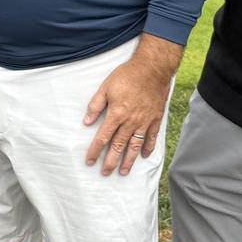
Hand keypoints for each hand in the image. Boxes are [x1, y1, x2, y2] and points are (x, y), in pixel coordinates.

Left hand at [82, 38, 181, 175]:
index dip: (95, 151)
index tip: (89, 161)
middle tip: (105, 173)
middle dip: (111, 161)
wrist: (152, 68)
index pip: (103, 138)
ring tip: (123, 172)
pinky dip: (148, 147)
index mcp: (116, 114)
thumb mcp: (106, 87)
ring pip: (135, 146)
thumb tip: (86, 122)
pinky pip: (152, 137)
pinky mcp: (156, 118)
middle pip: (118, 146)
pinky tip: (145, 156)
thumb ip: (95, 106)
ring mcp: (144, 121)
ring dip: (129, 160)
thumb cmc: (127, 75)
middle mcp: (130, 122)